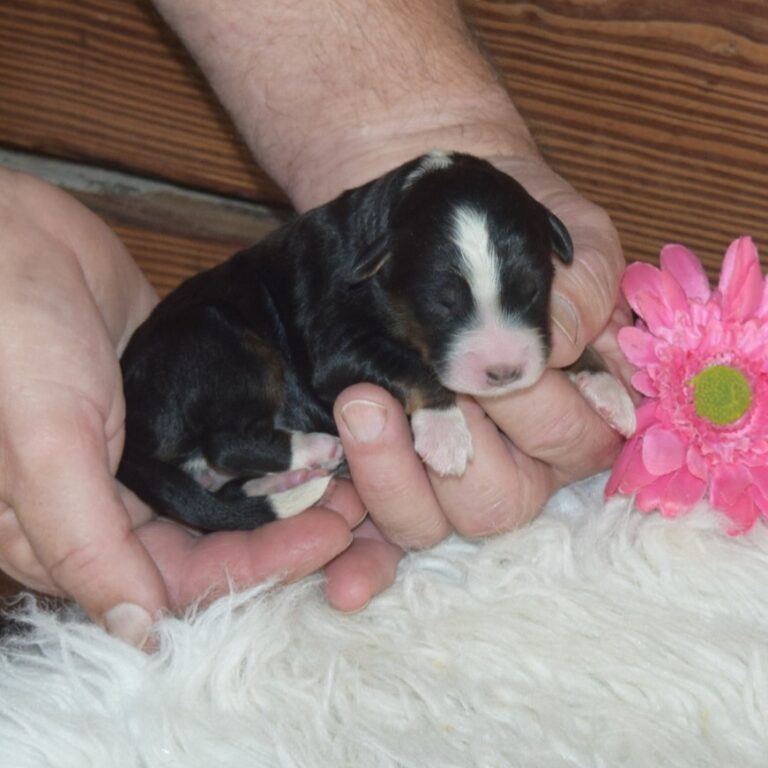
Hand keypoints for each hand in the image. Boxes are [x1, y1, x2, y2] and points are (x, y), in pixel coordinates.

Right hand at [0, 172, 361, 644]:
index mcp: (68, 532)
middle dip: (285, 533)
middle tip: (354, 509)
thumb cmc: (11, 335)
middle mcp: (113, 502)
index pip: (180, 578)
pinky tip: (318, 438)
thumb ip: (86, 539)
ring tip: (349, 476)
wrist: (17, 236)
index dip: (255, 568)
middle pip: (215, 544)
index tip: (325, 538)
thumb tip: (138, 634)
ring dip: (286, 492)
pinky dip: (272, 445)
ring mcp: (149, 451)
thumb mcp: (43, 442)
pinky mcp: (176, 405)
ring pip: (230, 496)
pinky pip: (232, 440)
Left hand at [323, 152, 628, 611]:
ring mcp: (437, 472)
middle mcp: (507, 458)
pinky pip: (373, 540)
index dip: (543, 410)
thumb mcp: (563, 243)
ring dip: (394, 480)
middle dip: (461, 449)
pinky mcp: (377, 471)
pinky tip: (338, 582)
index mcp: (567, 413)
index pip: (574, 444)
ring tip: (360, 406)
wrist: (426, 218)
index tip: (500, 363)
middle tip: (416, 386)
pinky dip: (359, 563)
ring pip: (430, 524)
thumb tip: (555, 347)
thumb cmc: (501, 231)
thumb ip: (580, 294)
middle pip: (497, 501)